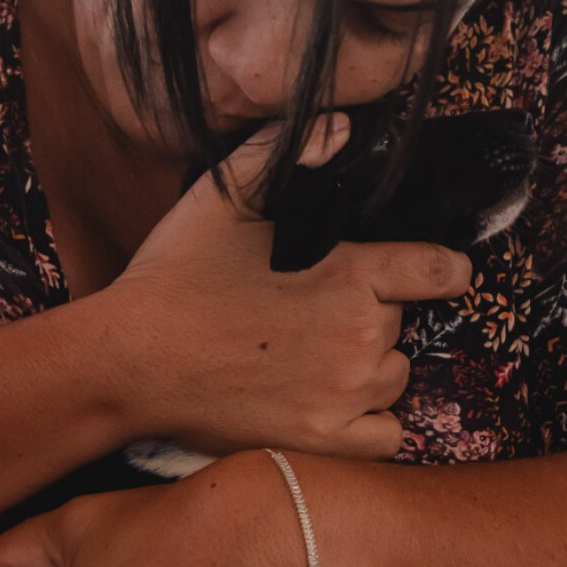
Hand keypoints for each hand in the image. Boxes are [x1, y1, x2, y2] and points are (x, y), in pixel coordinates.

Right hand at [103, 119, 472, 460]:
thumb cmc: (172, 279)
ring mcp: (344, 395)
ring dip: (369, 367)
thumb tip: (339, 127)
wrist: (127, 361)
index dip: (439, 269)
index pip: (439, 270)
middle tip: (314, 313)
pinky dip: (369, 422)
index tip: (430, 273)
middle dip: (371, 316)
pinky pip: (384, 435)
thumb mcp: (220, 198)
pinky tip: (332, 405)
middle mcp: (360, 337)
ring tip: (317, 359)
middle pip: (401, 325)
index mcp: (351, 275)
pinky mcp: (322, 440)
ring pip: (394, 376)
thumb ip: (285, 153)